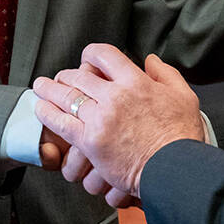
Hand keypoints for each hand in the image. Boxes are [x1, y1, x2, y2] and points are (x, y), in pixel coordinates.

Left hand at [33, 44, 204, 196]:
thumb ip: (165, 73)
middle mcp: (115, 96)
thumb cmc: (181, 136)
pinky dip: (48, 114)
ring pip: (67, 97)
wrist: (174, 169)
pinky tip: (41, 109)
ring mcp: (100, 118)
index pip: (105, 55)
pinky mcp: (90, 141)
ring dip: (50, 90)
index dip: (91, 54)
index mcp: (136, 81)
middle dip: (67, 75)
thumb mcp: (183, 96)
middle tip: (60, 77)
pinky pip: (62, 123)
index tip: (86, 58)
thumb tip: (150, 60)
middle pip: (81, 76)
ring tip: (41, 87)